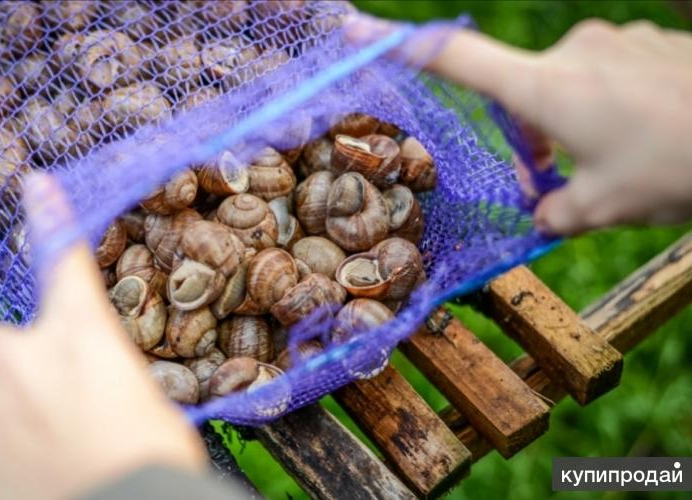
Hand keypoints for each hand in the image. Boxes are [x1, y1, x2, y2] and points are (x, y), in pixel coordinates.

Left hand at [0, 174, 206, 499]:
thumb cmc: (149, 466)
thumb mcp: (146, 407)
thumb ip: (102, 381)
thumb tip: (87, 390)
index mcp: (80, 336)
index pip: (63, 262)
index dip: (50, 219)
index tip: (36, 185)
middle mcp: (17, 355)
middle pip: (1, 348)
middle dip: (16, 377)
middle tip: (50, 422)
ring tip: (33, 465)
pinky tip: (11, 487)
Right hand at [346, 15, 691, 234]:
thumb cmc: (677, 169)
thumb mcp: (602, 208)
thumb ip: (554, 212)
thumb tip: (543, 212)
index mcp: (547, 88)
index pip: (455, 60)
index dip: (398, 47)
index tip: (355, 34)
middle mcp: (574, 52)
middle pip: (519, 92)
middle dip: (531, 137)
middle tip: (561, 183)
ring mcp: (614, 40)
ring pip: (567, 86)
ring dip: (573, 126)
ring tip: (615, 165)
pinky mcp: (647, 42)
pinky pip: (607, 74)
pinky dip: (609, 108)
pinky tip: (646, 137)